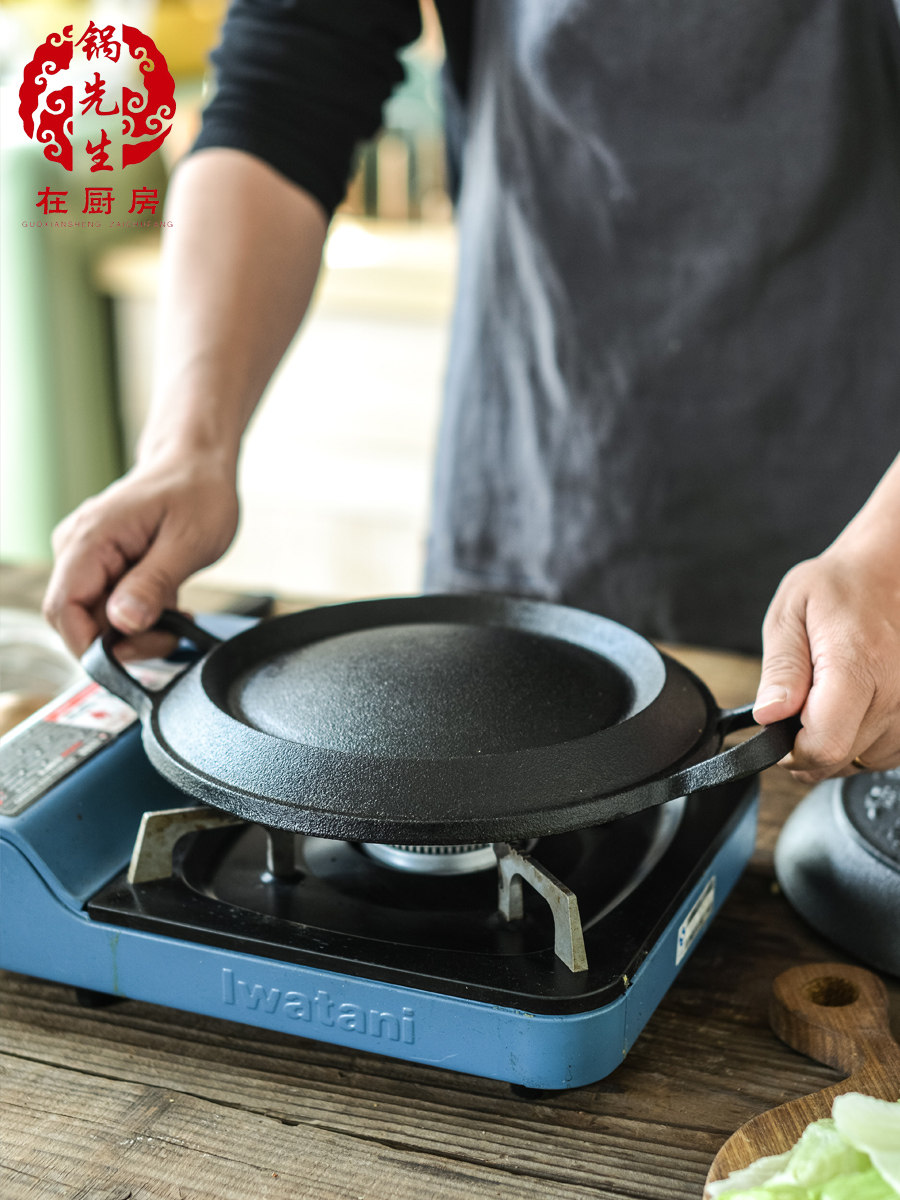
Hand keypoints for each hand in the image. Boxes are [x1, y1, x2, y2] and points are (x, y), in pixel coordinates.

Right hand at [43, 451, 238, 658]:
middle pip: (79, 620)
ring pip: (96, 619)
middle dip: (124, 640)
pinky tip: (168, 604)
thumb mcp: (188, 542)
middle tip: (171, 631)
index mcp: (91, 538)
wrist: (197, 463)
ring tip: (176, 611)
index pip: (64, 610)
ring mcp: (87, 556)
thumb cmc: (197, 491)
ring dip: (137, 629)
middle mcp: (77, 547)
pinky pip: (109, 606)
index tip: (135, 655)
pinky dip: (139, 616)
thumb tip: (124, 622)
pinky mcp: (102, 564)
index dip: (93, 645)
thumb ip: (153, 583)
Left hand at [752, 547, 899, 781]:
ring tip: (827, 699)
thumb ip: (780, 669)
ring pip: (863, 761)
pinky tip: (852, 707)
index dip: (790, 749)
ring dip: (836, 743)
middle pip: (841, 760)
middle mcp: (894, 693)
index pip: (825, 745)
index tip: (777, 729)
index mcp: (858, 664)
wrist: (887, 574)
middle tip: (797, 706)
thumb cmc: (838, 588)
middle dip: (807, 744)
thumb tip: (769, 715)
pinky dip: (862, 740)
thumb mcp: (790, 614)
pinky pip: (885, 752)